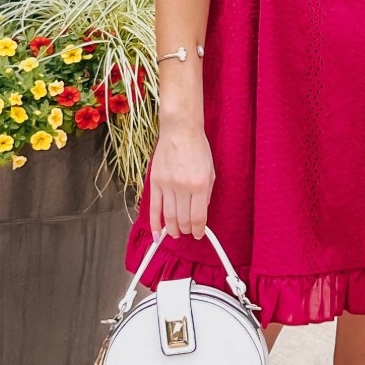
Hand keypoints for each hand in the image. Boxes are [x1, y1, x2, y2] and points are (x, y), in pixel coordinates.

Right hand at [149, 123, 215, 238]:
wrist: (180, 130)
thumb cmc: (198, 148)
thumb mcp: (210, 172)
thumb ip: (206, 194)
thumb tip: (200, 212)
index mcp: (200, 185)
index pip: (198, 217)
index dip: (198, 230)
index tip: (198, 234)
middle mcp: (183, 187)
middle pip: (183, 219)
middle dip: (185, 230)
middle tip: (187, 232)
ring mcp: (167, 185)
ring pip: (169, 216)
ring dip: (172, 229)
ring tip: (175, 234)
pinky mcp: (155, 182)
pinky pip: (153, 207)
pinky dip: (155, 223)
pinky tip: (157, 233)